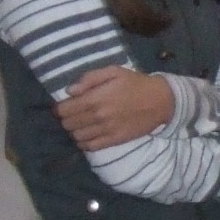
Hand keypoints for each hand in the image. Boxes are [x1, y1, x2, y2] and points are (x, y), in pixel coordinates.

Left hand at [56, 66, 176, 150]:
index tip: (63, 105)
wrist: (160, 101)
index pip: (64, 110)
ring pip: (76, 137)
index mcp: (95, 99)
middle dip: (66, 119)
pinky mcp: (114, 141)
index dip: (59, 108)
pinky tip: (87, 135)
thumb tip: (69, 91)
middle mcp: (97, 117)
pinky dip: (83, 142)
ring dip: (74, 131)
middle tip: (73, 114)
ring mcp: (105, 131)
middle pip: (67, 124)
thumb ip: (89, 79)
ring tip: (81, 124)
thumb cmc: (135, 83)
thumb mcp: (113, 71)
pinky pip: (90, 147)